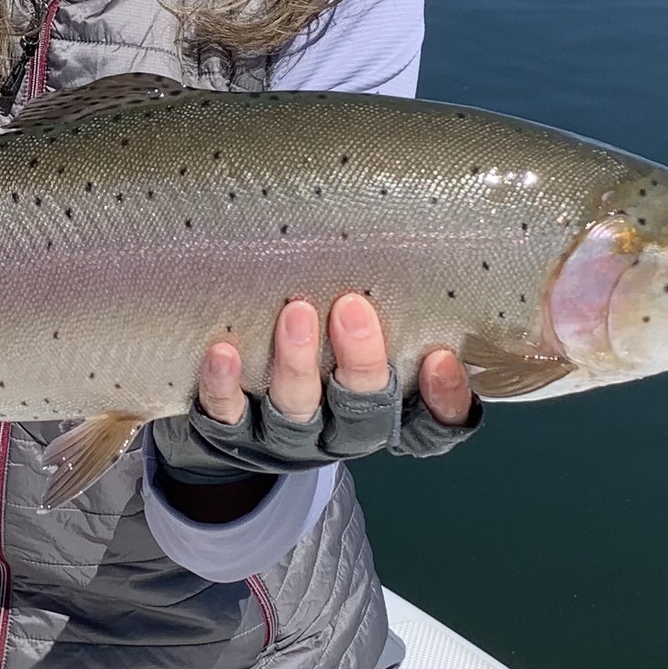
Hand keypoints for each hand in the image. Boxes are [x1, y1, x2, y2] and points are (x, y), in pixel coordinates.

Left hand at [196, 292, 472, 429]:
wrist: (232, 429)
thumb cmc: (317, 357)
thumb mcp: (360, 340)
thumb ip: (384, 308)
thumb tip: (401, 232)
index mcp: (385, 412)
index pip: (433, 421)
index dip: (442, 398)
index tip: (440, 357)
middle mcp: (341, 430)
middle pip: (363, 409)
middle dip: (360, 360)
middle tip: (352, 307)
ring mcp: (287, 437)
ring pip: (297, 408)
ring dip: (297, 362)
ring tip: (295, 313)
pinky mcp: (234, 435)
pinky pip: (228, 415)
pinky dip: (225, 385)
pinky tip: (225, 351)